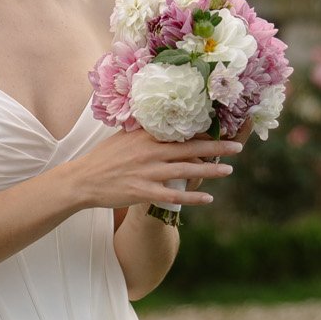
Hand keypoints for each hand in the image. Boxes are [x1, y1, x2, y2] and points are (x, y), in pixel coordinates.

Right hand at [64, 126, 240, 212]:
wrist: (83, 180)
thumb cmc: (104, 157)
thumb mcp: (123, 136)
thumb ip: (145, 130)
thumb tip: (162, 120)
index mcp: (145, 135)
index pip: (180, 131)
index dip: (203, 132)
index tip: (223, 129)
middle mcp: (149, 152)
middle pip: (189, 149)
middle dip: (216, 148)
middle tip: (237, 147)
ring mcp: (147, 173)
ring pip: (185, 171)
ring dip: (209, 171)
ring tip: (228, 170)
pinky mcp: (143, 192)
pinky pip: (173, 195)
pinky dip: (191, 197)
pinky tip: (207, 198)